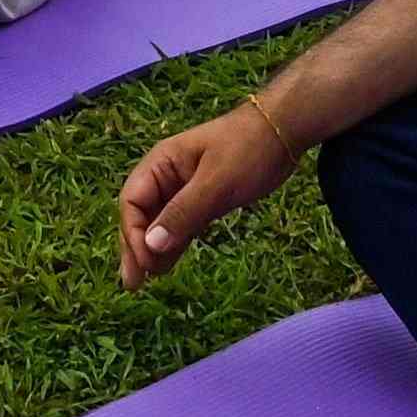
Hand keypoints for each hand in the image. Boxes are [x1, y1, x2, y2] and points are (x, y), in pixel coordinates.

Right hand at [112, 104, 299, 285]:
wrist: (283, 131)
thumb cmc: (247, 150)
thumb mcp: (216, 182)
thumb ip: (183, 213)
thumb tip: (149, 246)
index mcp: (161, 163)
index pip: (133, 201)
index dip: (133, 233)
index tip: (145, 263)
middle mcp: (167, 177)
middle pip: (140, 215)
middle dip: (134, 247)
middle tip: (133, 284)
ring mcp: (185, 189)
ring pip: (159, 223)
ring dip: (151, 250)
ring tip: (144, 283)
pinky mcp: (203, 200)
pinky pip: (180, 225)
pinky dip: (172, 244)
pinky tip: (166, 266)